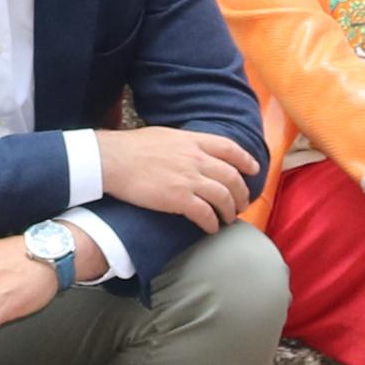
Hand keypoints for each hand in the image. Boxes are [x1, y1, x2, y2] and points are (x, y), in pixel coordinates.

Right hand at [98, 125, 256, 230]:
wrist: (112, 160)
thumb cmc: (131, 147)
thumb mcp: (164, 135)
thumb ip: (184, 144)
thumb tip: (192, 151)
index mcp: (192, 141)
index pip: (229, 148)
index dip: (245, 160)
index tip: (253, 170)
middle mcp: (196, 159)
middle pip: (232, 177)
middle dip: (241, 193)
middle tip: (241, 204)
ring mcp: (189, 179)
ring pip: (224, 197)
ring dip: (229, 211)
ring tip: (228, 219)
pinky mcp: (179, 199)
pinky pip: (205, 214)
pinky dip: (212, 223)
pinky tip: (211, 228)